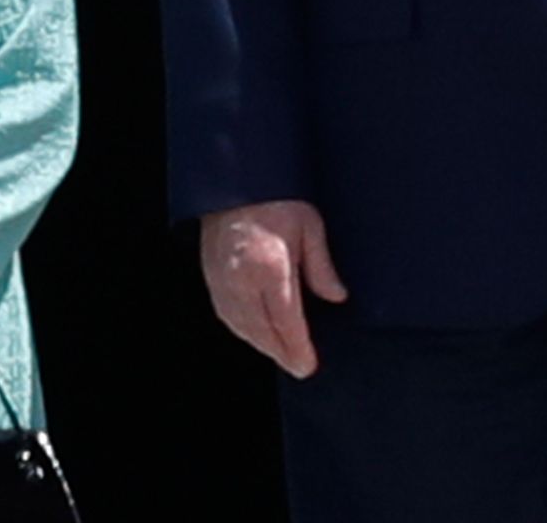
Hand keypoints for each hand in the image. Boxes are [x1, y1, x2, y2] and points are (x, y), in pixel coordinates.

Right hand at [199, 200, 348, 379]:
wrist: (235, 178)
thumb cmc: (275, 198)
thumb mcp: (310, 226)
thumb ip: (322, 266)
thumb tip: (337, 296)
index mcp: (270, 268)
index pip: (287, 323)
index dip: (298, 349)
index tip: (308, 365)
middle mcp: (242, 280)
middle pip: (263, 331)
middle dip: (281, 353)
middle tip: (299, 367)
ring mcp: (222, 279)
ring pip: (241, 326)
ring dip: (261, 344)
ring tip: (279, 354)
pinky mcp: (210, 275)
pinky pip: (225, 313)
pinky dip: (241, 329)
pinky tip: (253, 332)